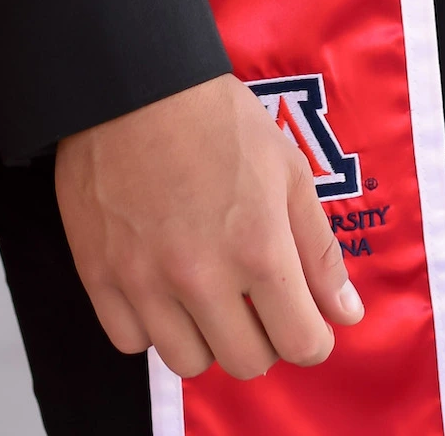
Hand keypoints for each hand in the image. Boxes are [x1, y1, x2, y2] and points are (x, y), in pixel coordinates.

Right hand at [54, 73, 363, 381]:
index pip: (301, 344)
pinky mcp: (98, 275)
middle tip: (254, 300)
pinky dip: (149, 325)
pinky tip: (160, 286)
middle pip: (246, 363)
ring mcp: (144, 281)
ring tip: (206, 292)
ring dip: (205, 337)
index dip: (312, 337)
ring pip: (187, 362)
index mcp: (258, 249)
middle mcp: (201, 276)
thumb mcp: (287, 170)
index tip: (305, 319)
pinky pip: (130, 341)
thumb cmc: (218, 119)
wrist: (134, 81)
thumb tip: (346, 315)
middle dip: (262, 338)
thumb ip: (319, 250)